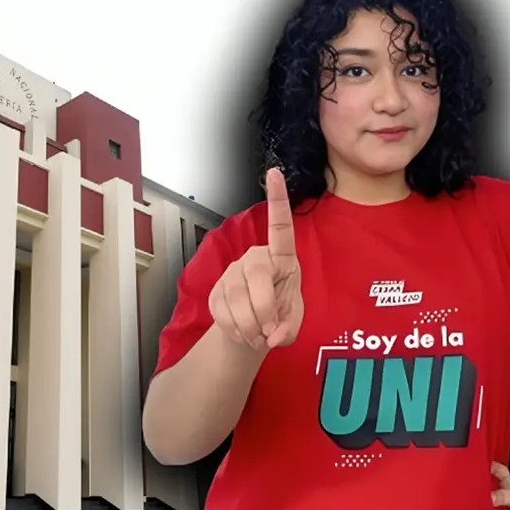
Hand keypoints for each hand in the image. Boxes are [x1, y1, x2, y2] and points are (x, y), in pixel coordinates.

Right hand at [208, 167, 302, 350]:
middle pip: (256, 273)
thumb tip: (272, 333)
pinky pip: (222, 310)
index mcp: (281, 260)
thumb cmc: (279, 318)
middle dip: (263, 308)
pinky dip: (235, 330)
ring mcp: (233, 274)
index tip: (275, 172)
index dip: (278, 200)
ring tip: (258, 336)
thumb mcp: (293, 323)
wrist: (253, 333)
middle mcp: (255, 259)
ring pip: (237, 297)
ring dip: (250, 326)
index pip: (280, 227)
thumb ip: (288, 328)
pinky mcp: (216, 291)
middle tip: (269, 332)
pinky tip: (243, 333)